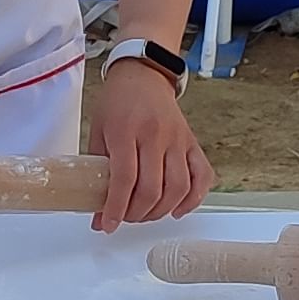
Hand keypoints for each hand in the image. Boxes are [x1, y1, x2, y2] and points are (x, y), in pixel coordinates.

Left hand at [90, 60, 211, 229]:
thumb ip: (96, 171)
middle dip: (136, 214)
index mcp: (125, 130)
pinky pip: (201, 176)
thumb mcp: (98, 131)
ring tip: (146, 214)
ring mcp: (177, 139)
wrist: (143, 74)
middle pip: (151, 188)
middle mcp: (155, 135)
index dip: (116, 208)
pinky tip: (177, 209)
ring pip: (177, 187)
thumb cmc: (117, 102)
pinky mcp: (192, 142)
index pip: (124, 179)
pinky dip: (193, 199)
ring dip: (161, 211)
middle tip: (125, 218)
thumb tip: (98, 213)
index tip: (109, 225)